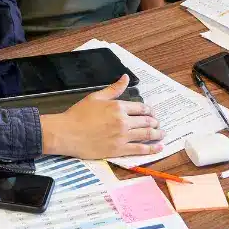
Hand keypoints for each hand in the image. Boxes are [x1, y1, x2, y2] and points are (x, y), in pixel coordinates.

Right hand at [40, 75, 162, 158]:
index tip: (152, 113)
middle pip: (145, 121)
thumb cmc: (79, 114)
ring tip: (162, 134)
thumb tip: (126, 78)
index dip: (149, 111)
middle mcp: (123, 121)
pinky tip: (158, 148)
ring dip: (156, 134)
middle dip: (154, 122)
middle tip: (158, 124)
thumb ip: (114, 89)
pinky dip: (151, 149)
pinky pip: (139, 149)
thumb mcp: (97, 97)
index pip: (141, 108)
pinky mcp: (118, 150)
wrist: (67, 133)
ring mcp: (121, 136)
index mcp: (118, 107)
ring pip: (145, 134)